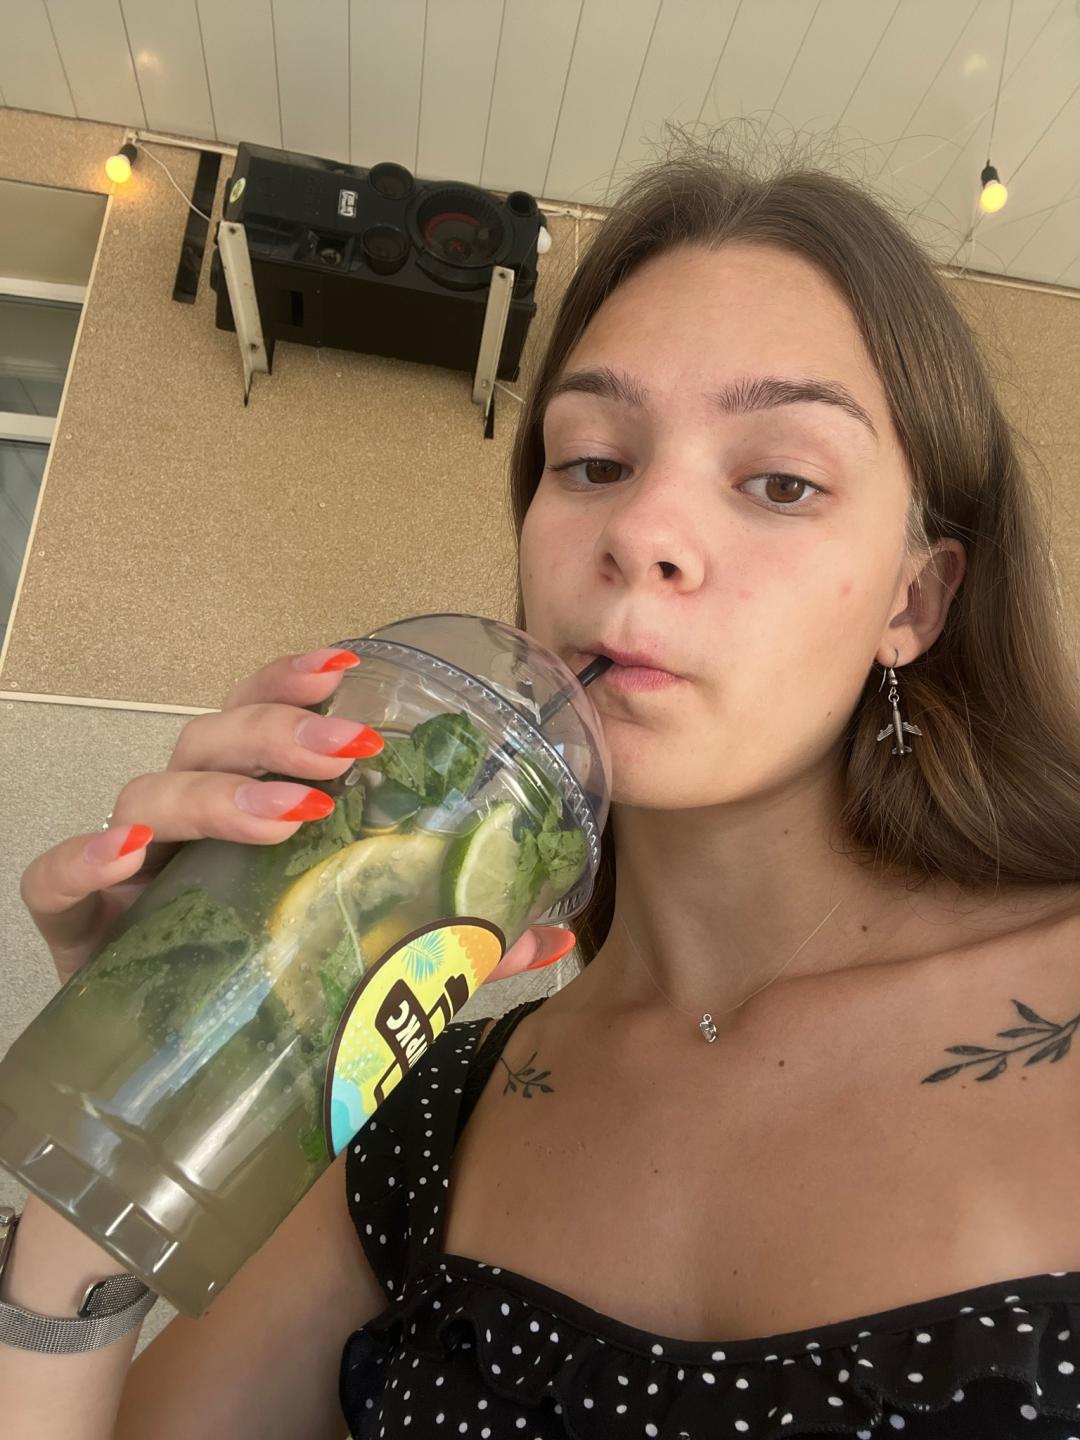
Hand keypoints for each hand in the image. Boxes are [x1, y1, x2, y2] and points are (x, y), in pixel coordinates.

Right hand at [19, 647, 574, 984]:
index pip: (261, 717)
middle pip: (209, 738)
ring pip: (147, 791)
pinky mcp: (81, 937)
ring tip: (285, 818)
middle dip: (277, 733)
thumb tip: (551, 932)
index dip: (293, 683)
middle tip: (348, 756)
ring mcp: (131, 878)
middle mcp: (187, 829)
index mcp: (252, 815)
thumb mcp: (375, 968)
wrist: (203, 1104)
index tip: (348, 672)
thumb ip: (451, 946)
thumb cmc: (287, 1008)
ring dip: (216, 793)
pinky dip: (84, 860)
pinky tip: (129, 857)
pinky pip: (55, 881)